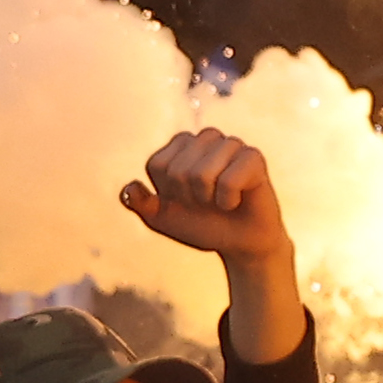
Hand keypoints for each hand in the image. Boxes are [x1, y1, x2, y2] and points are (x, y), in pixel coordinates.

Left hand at [127, 128, 311, 364]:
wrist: (240, 243)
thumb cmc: (203, 225)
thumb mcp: (163, 219)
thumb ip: (142, 203)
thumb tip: (129, 188)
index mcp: (180, 146)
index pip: (157, 164)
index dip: (167, 192)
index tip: (183, 200)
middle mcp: (205, 139)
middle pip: (178, 170)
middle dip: (188, 197)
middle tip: (206, 202)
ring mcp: (231, 145)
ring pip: (202, 173)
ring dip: (209, 199)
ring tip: (221, 200)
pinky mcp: (253, 157)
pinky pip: (229, 180)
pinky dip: (228, 200)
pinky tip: (237, 201)